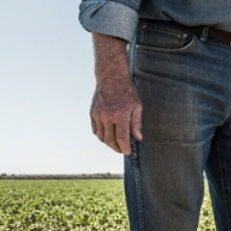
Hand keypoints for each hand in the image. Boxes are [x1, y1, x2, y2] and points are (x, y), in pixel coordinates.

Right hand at [90, 34, 141, 154]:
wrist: (111, 78)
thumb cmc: (126, 92)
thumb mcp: (137, 106)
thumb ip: (137, 124)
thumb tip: (138, 138)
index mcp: (120, 115)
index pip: (121, 138)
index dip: (124, 148)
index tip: (127, 152)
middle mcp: (107, 116)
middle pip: (110, 140)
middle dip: (116, 148)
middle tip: (122, 150)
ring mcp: (98, 115)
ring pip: (101, 137)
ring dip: (108, 143)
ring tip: (115, 143)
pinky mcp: (92, 113)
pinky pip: (95, 130)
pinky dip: (101, 135)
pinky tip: (108, 135)